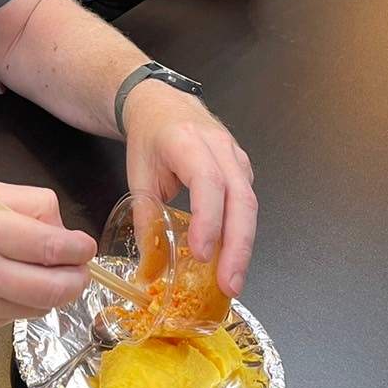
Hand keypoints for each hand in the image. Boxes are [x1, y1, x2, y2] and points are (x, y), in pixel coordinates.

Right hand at [0, 180, 95, 333]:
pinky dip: (27, 300)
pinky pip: (19, 316)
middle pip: (56, 287)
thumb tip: (63, 230)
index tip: (84, 244)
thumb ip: (27, 204)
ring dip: (55, 290)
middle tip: (79, 266)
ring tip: (48, 271)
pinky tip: (13, 282)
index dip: (79, 247)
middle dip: (78, 276)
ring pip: (42, 306)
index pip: (53, 247)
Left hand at [121, 79, 256, 297]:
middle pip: (241, 198)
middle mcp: (219, 147)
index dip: (208, 219)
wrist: (162, 104)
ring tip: (233, 280)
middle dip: (238, 246)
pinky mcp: (243, 169)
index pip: (207, 182)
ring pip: (250, 203)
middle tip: (228, 283)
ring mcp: (236, 156)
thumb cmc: (149, 137)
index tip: (202, 253)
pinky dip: (242, 232)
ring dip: (244, 245)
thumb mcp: (138, 176)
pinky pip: (248, 202)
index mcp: (187, 142)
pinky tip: (233, 258)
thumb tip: (150, 266)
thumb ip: (146, 219)